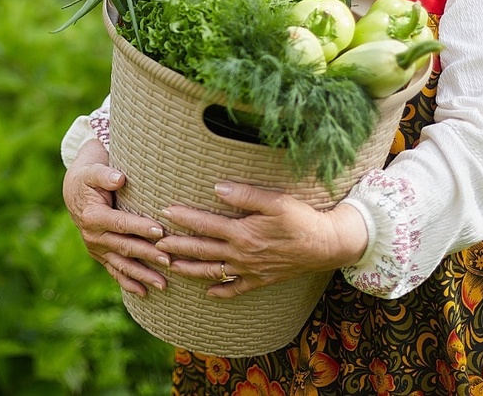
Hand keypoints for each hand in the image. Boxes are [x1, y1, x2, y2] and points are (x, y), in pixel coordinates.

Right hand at [62, 139, 168, 295]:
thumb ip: (105, 175)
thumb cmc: (89, 177)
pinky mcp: (100, 255)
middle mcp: (93, 236)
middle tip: (169, 261)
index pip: (121, 224)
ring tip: (163, 284)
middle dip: (147, 255)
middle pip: (125, 247)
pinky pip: (115, 271)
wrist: (74, 191)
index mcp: (93, 216)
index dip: (140, 228)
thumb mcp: (93, 170)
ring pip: (122, 264)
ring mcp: (96, 249)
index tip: (160, 232)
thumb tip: (119, 178)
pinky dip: (128, 283)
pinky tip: (144, 293)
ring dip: (142, 275)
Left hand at [154, 182, 367, 298]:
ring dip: (189, 269)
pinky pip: (236, 289)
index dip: (183, 217)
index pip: (205, 224)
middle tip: (154, 243)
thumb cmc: (302, 218)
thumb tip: (217, 187)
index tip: (164, 211)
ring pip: (212, 272)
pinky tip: (208, 294)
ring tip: (170, 267)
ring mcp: (250, 270)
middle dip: (177, 246)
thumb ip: (245, 194)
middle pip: (202, 250)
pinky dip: (220, 292)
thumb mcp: (276, 200)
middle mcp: (242, 254)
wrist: (328, 245)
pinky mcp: (262, 280)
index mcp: (242, 232)